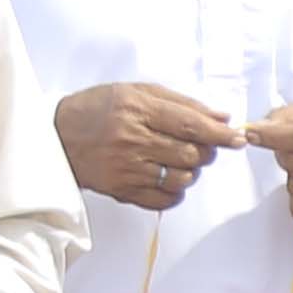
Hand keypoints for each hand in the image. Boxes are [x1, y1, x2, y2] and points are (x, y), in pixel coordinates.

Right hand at [53, 81, 243, 213]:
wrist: (55, 136)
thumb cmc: (97, 109)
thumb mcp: (135, 92)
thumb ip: (180, 103)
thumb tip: (221, 117)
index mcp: (137, 109)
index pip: (192, 125)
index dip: (221, 134)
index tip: (238, 138)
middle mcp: (132, 140)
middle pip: (192, 154)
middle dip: (206, 151)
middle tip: (200, 145)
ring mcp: (127, 168)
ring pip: (183, 178)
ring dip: (191, 171)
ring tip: (177, 160)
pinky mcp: (122, 190)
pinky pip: (165, 200)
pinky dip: (175, 191)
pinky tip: (167, 178)